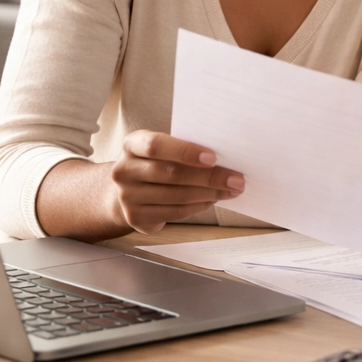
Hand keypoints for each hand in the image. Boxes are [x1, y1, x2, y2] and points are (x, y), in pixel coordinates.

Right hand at [107, 130, 244, 233]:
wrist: (128, 190)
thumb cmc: (156, 163)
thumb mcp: (163, 149)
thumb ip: (184, 149)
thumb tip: (225, 156)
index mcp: (132, 145)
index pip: (156, 145)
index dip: (185, 151)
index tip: (213, 157)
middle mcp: (124, 170)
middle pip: (171, 174)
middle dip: (209, 177)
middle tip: (237, 179)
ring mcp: (127, 196)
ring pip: (176, 196)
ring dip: (210, 194)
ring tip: (231, 190)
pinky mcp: (136, 217)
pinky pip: (175, 212)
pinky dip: (199, 206)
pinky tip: (212, 200)